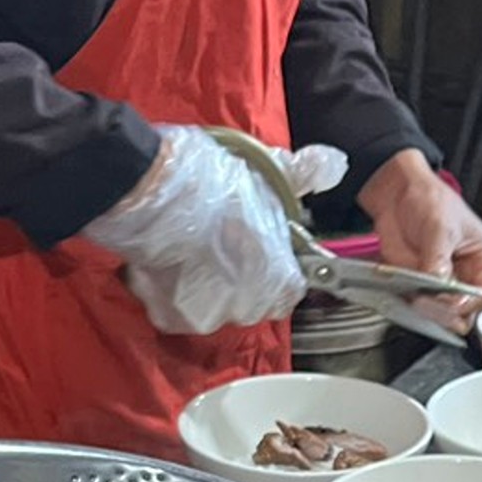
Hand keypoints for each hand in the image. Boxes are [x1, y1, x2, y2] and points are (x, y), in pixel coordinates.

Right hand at [82, 127, 344, 334]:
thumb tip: (332, 165)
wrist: (149, 189)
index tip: (258, 253)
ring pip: (212, 308)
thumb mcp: (264, 173)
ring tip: (190, 253)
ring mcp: (207, 315)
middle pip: (250, 303)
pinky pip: (176, 310)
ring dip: (204, 289)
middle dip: (239, 282)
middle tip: (219, 246)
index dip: (273, 271)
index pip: (288, 291)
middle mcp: (248, 307)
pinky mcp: (168, 316)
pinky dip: (171, 293)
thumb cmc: (211, 180)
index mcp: (278, 279)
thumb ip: (301, 177)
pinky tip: (167, 263)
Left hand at [359, 150, 481, 333]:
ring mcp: (443, 284)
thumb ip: (438, 259)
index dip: (469, 303)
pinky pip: (417, 308)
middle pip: (465, 312)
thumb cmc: (430, 199)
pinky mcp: (420, 287)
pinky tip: (402, 293)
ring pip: (441, 315)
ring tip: (412, 294)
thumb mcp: (440, 226)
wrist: (397, 193)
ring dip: (425, 310)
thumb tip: (438, 285)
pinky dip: (407, 306)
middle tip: (427, 301)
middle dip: (446, 311)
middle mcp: (468, 276)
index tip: (449, 301)